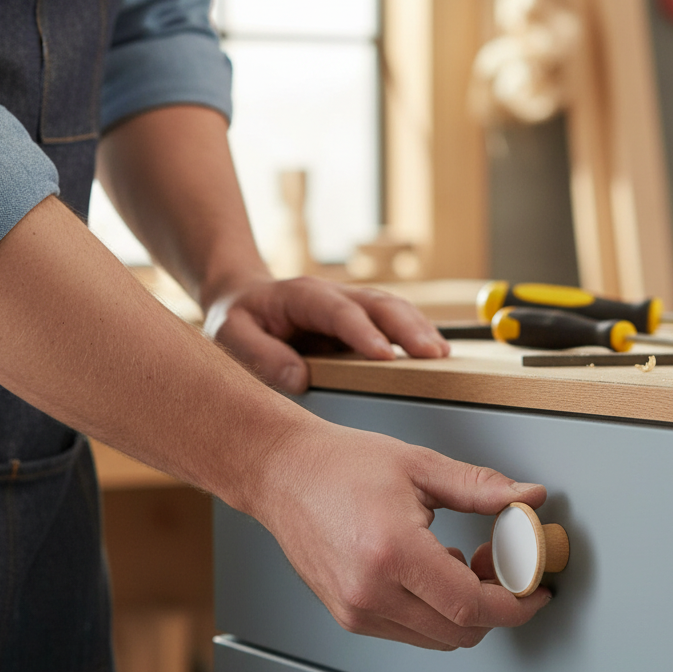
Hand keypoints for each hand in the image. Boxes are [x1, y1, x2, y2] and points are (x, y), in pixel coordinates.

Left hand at [205, 275, 450, 392]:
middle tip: (433, 354)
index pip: (339, 311)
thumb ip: (260, 354)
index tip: (385, 356)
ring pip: (395, 309)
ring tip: (442, 355)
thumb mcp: (230, 334)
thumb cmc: (237, 318)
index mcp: (303, 294)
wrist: (244, 298)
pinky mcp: (363, 319)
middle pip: (379, 304)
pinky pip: (395, 322)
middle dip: (408, 328)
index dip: (364, 332)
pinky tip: (435, 352)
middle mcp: (335, 294)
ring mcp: (352, 304)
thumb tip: (300, 378)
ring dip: (420, 330)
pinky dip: (417, 334)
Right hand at [248, 419, 550, 649]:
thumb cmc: (340, 464)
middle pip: (459, 632)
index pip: (471, 606)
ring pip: (437, 639)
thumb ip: (480, 488)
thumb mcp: (420, 466)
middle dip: (495, 606)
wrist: (283, 473)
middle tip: (500, 564)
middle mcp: (370, 592)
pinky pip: (410, 632)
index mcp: (392, 552)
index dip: (515, 605)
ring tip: (460, 561)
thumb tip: (528, 499)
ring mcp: (356, 610)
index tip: (536, 592)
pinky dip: (434, 612)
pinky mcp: (348, 615)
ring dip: (464, 611)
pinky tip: (431, 571)